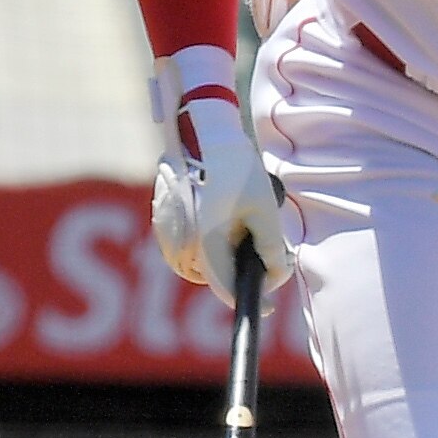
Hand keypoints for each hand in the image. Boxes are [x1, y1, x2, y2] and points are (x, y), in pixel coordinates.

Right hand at [149, 99, 288, 304]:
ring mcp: (167, 232)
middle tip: (268, 257)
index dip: (249, 300)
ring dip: (224, 258)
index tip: (267, 306)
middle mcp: (181, 243)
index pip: (225, 288)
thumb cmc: (235, 166)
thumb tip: (274, 271)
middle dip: (240, 273)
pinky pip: (187, 245)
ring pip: (200, 262)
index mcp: (205, 242)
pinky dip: (209, 243)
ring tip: (247, 231)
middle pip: (214, 276)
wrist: (202, 131)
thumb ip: (271, 245)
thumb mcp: (264, 207)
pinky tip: (228, 220)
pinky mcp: (163, 219)